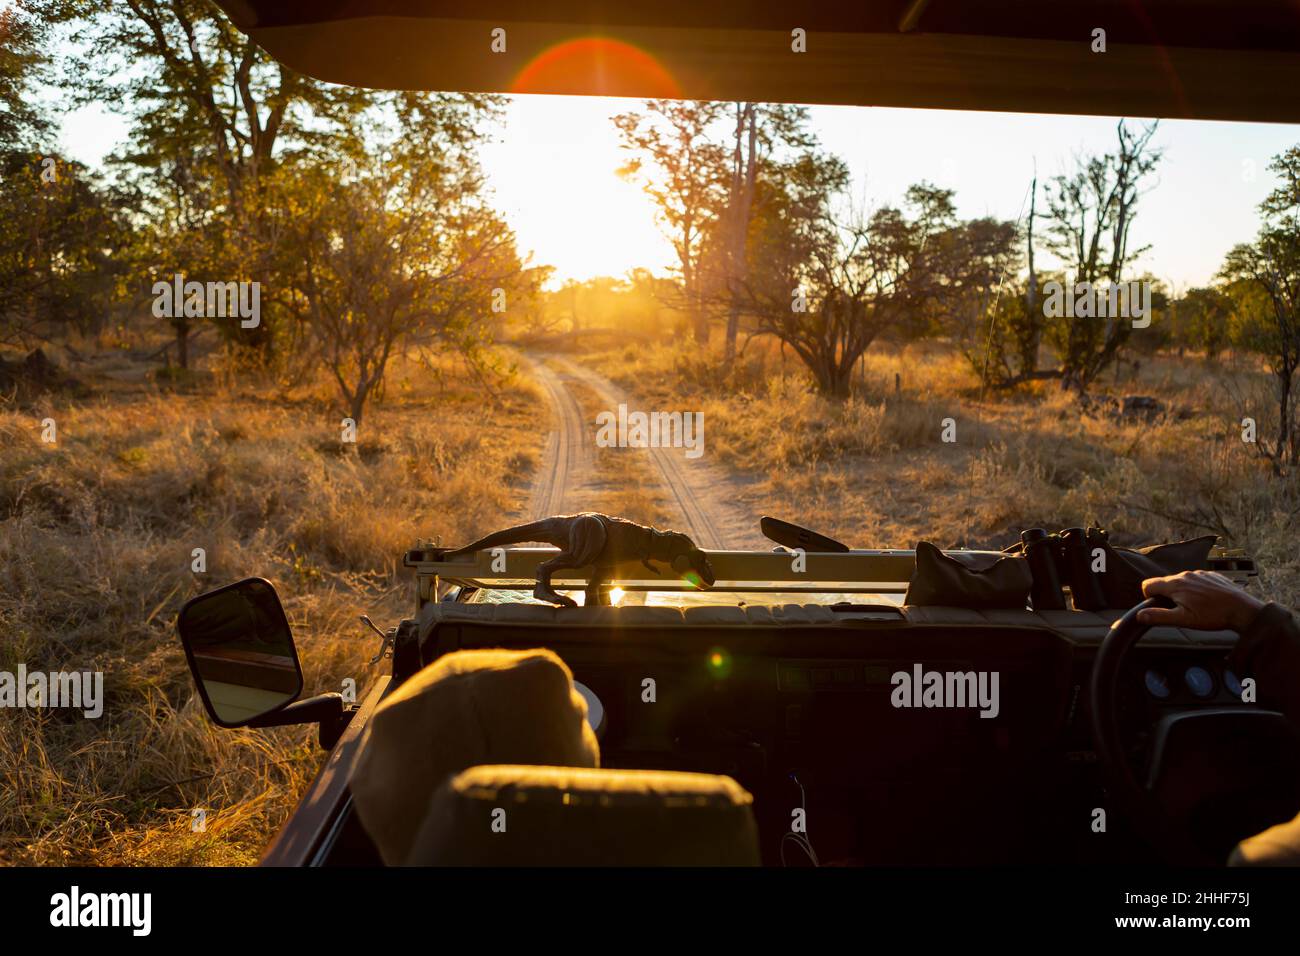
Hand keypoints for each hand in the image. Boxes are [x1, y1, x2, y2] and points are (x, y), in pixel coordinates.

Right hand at [1137, 570, 1264, 631]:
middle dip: (1166, 596)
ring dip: (1182, 592)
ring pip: (1181, 581)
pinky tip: (1207, 601)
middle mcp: (1185, 574)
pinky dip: (1196, 589)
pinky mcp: (1211, 575)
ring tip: (1196, 607)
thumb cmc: (1213, 616)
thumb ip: (1159, 616)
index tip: (1159, 607)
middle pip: (1164, 583)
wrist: (1242, 609)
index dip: (1148, 597)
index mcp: (1175, 585)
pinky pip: (1196, 580)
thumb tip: (1139, 615)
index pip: (1148, 584)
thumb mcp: (1183, 620)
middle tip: (1181, 611)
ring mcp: (1199, 573)